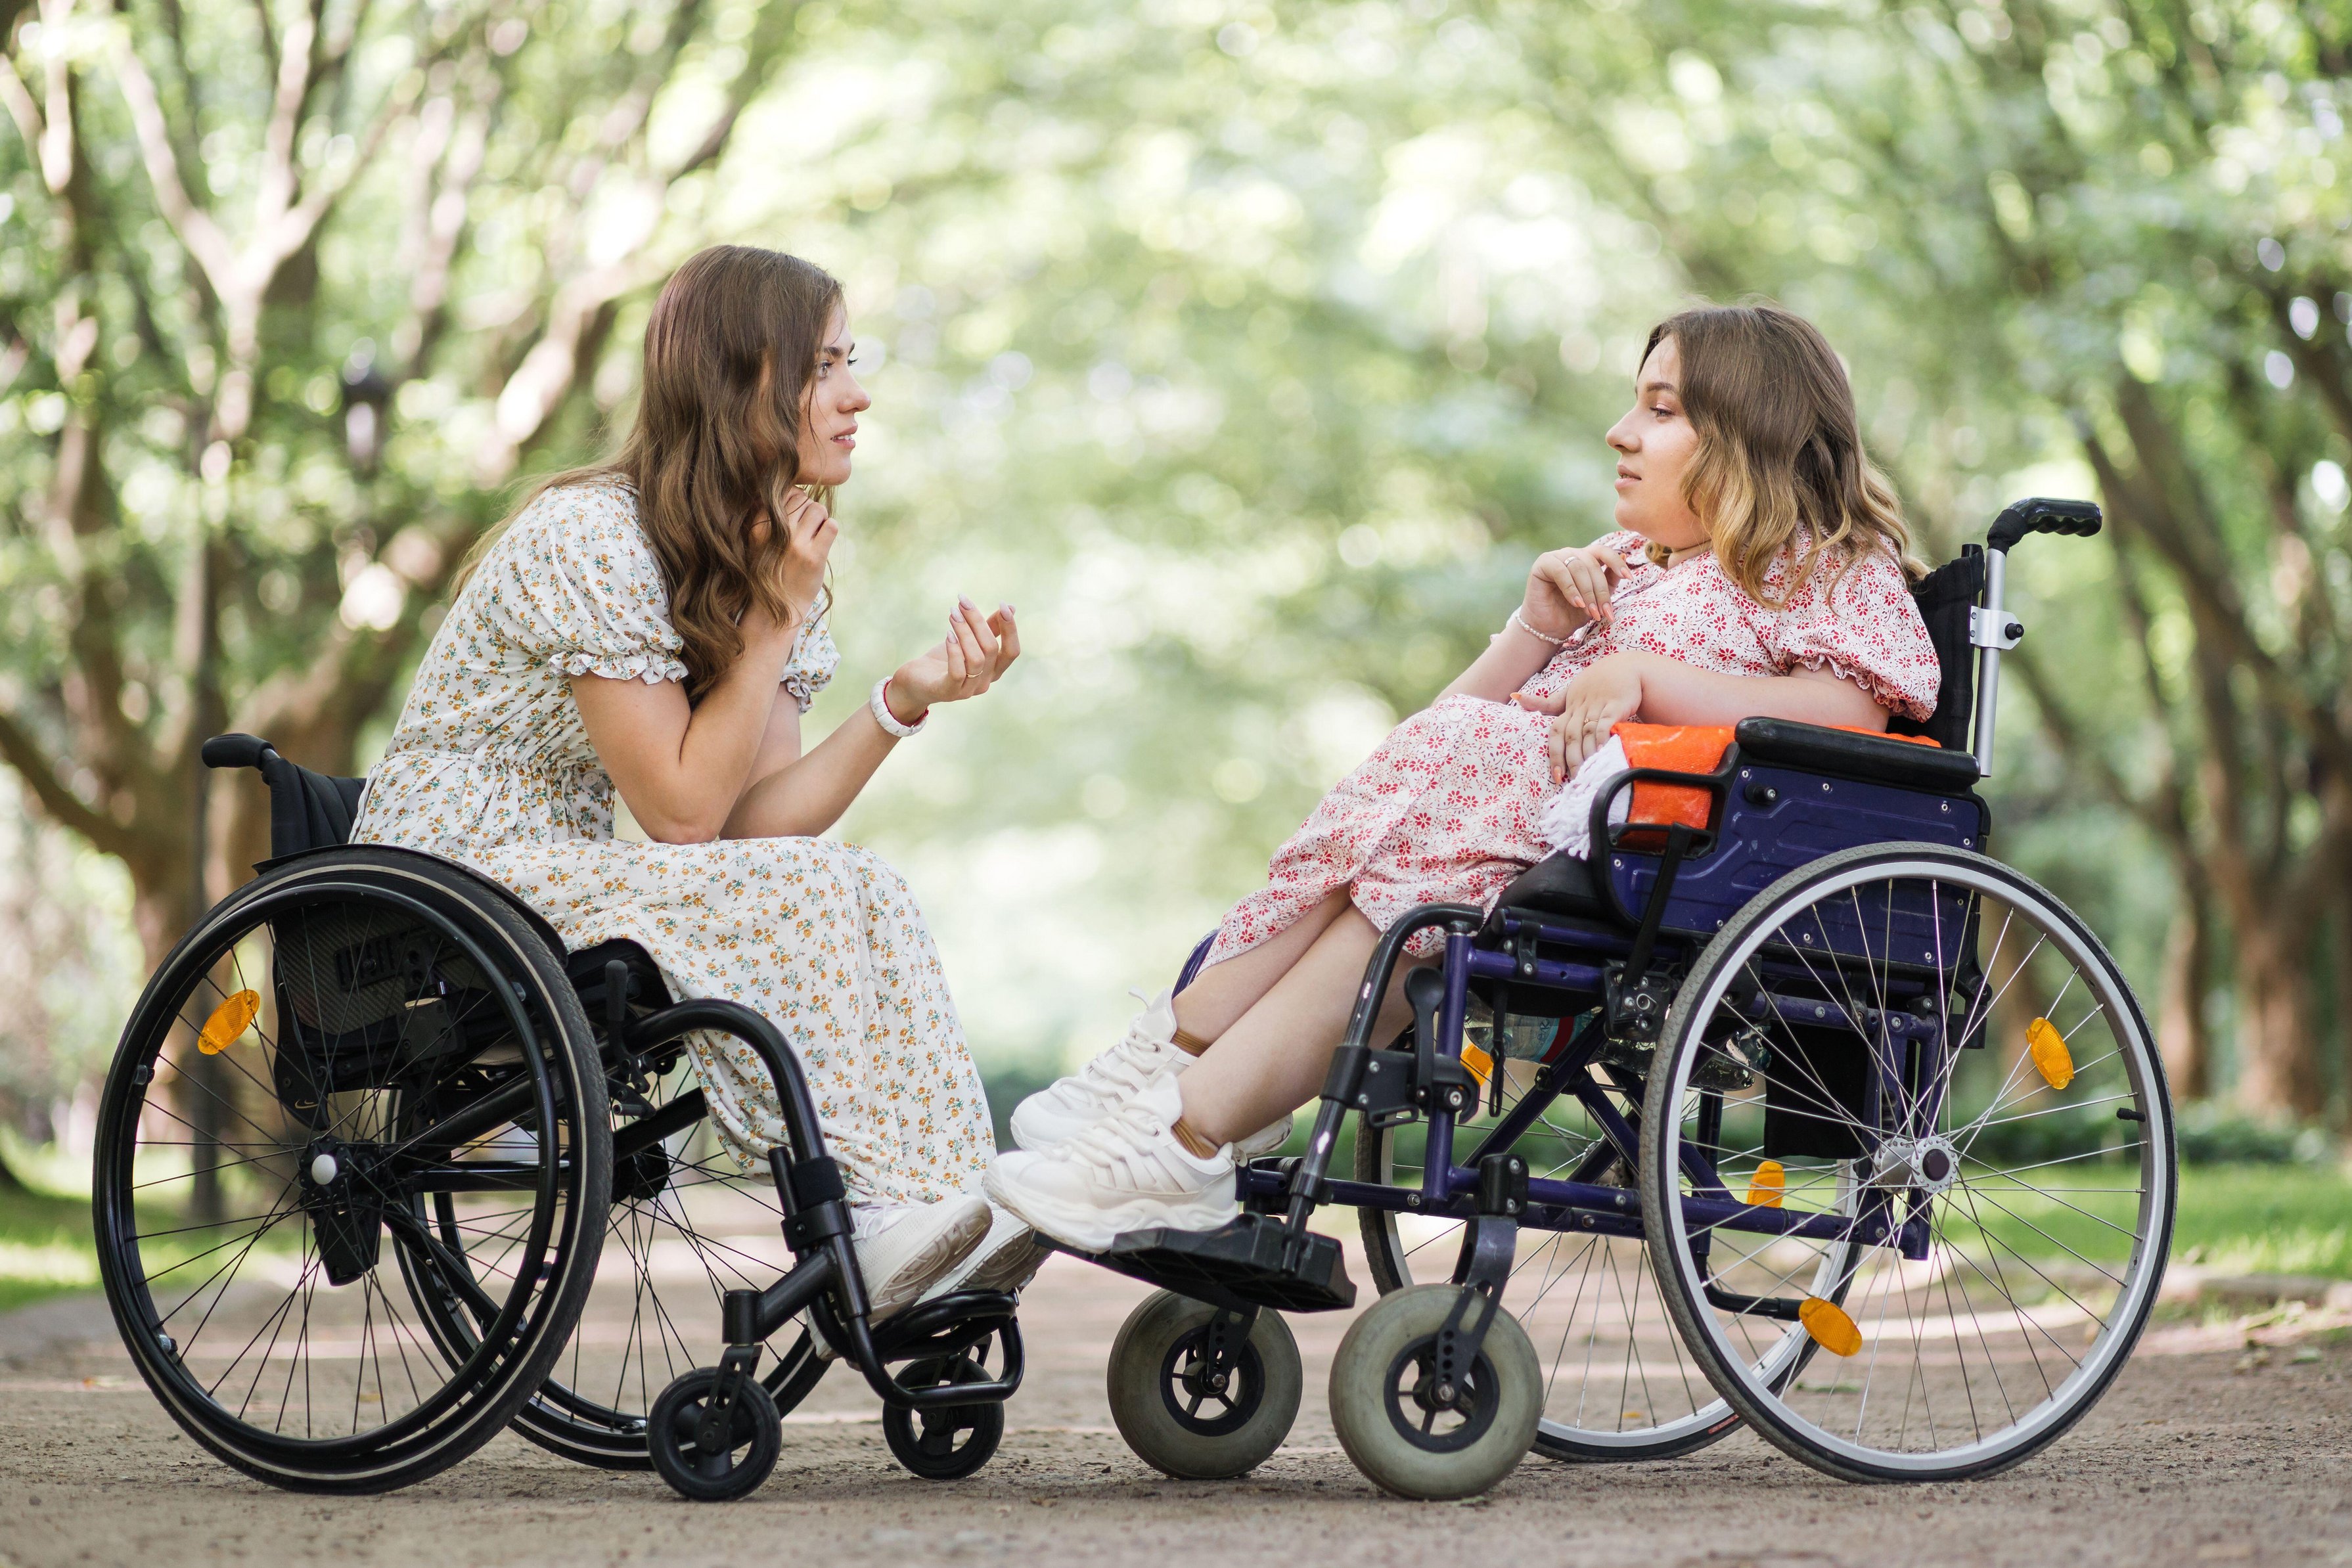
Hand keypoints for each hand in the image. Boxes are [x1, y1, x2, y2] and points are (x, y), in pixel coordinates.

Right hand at [749, 490, 835, 622]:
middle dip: (807, 511)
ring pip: (818, 509)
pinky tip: (822, 543)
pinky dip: (830, 530)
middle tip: (804, 531)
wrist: (777, 607)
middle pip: (803, 498)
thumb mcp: (759, 540)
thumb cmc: (770, 570)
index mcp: (758, 525)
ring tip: (813, 537)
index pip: (785, 492)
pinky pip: (831, 525)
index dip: (795, 501)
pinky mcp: (813, 557)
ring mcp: (795, 544)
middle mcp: (775, 531)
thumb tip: (793, 488)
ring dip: (820, 520)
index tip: (794, 518)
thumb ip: (769, 515)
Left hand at [888, 599, 1020, 717]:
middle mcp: (985, 682)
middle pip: (991, 649)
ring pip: (976, 659)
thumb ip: (989, 628)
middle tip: (962, 603)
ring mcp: (967, 690)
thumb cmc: (943, 660)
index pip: (1012, 651)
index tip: (1002, 605)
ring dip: (965, 632)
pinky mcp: (948, 692)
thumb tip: (1011, 607)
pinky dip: (954, 651)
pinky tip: (948, 634)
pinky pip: (958, 672)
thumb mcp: (968, 640)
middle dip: (977, 621)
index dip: (1010, 629)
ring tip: (953, 613)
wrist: (915, 683)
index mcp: (994, 670)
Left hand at [1515, 653, 1645, 781]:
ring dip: (1585, 753)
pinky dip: (1602, 738)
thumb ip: (1548, 702)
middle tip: (1572, 781)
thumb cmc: (1595, 682)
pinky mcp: (1617, 704)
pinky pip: (1606, 723)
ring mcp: (1598, 704)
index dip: (1554, 753)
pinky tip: (1601, 753)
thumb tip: (1515, 696)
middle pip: (1570, 736)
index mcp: (1569, 705)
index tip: (1556, 775)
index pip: (1555, 731)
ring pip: (1586, 732)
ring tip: (1585, 774)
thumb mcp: (1570, 691)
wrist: (1627, 667)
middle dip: (1570, 760)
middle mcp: (1581, 705)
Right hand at [1520, 542, 1631, 640]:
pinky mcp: (1542, 564)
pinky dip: (1571, 589)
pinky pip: (1561, 571)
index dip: (1617, 563)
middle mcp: (1570, 554)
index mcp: (1585, 558)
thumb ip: (1610, 579)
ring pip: (1578, 568)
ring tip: (1591, 612)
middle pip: (1593, 564)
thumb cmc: (1572, 613)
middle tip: (1604, 613)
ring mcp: (1555, 557)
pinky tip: (1576, 603)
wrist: (1549, 629)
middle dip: (1601, 591)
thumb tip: (1624, 556)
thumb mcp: (1598, 597)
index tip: (1629, 578)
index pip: (1604, 552)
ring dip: (1587, 593)